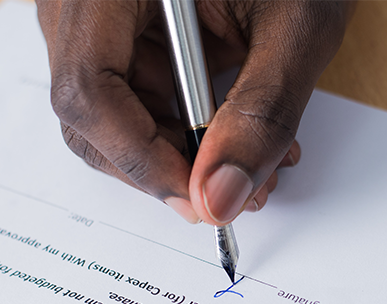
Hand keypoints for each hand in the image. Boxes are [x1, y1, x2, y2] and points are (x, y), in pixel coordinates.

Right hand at [36, 0, 354, 223]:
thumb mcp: (296, 27)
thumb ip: (262, 114)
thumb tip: (220, 199)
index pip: (89, 87)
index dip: (142, 159)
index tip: (199, 198)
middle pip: (93, 113)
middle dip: (165, 167)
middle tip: (229, 193)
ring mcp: (104, 21)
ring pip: (117, 119)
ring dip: (184, 158)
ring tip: (251, 167)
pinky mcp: (129, 39)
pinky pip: (140, 104)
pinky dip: (189, 135)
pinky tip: (236, 139)